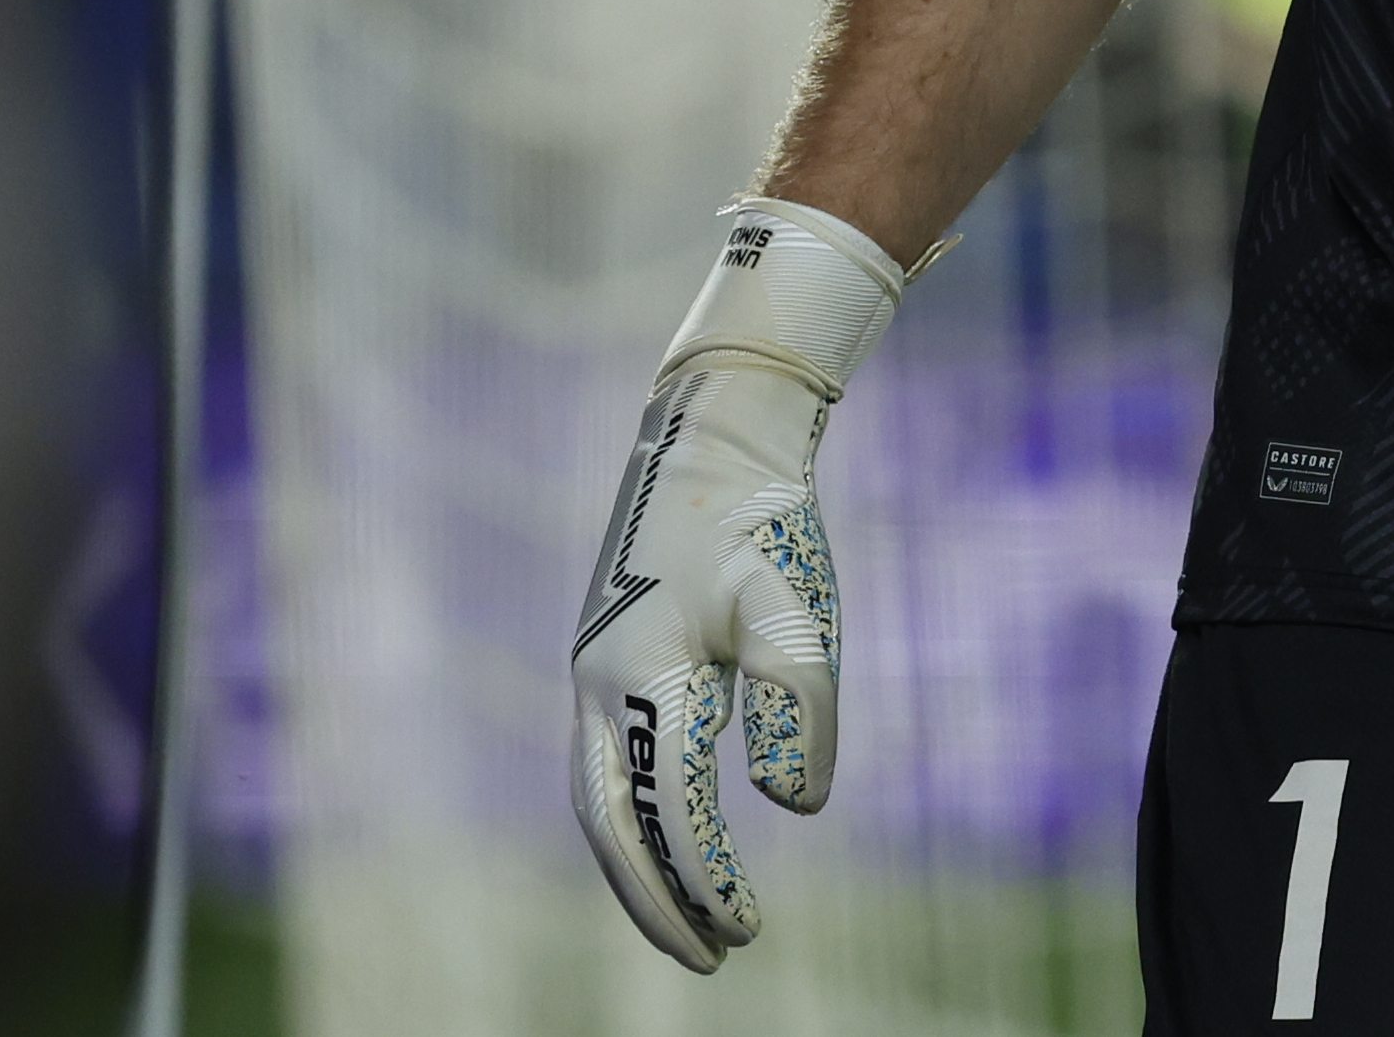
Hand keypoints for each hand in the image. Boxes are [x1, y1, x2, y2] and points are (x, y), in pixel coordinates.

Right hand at [568, 198, 911, 970]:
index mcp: (638, 674)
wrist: (715, 436)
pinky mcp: (609, 663)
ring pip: (598, 802)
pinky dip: (634, 822)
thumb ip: (799, 705)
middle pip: (609, 825)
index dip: (705, 878)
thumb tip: (794, 806)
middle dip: (654, 899)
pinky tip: (676, 844)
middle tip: (709, 958)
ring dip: (640, 868)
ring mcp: (594, 674)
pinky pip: (607, 768)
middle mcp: (597, 684)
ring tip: (695, 922)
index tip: (749, 930)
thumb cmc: (760, 520)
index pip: (666, 808)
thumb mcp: (796, 606)